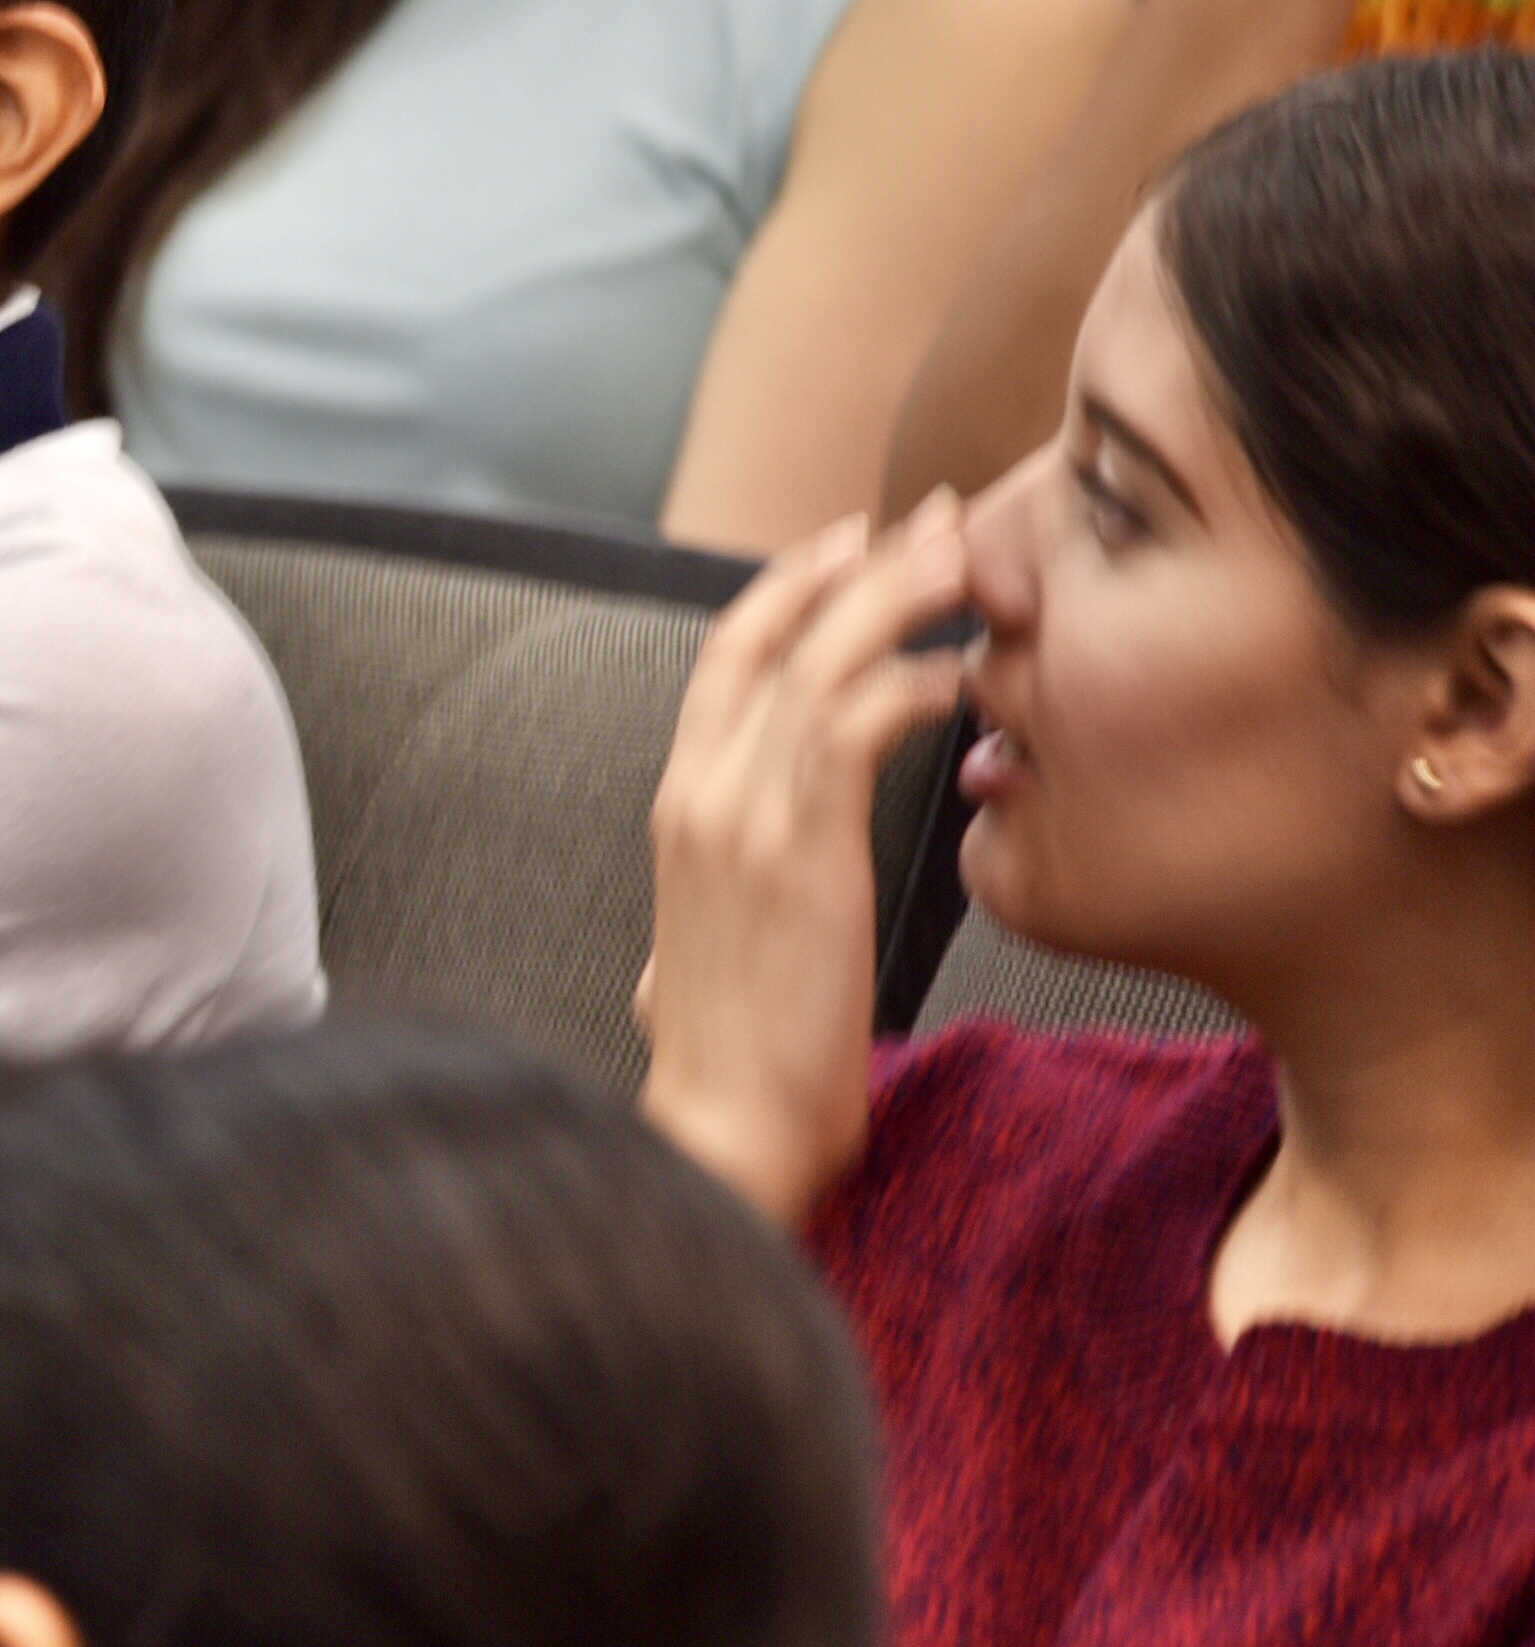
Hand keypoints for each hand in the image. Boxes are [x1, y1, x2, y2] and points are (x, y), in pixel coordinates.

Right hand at [636, 497, 970, 1227]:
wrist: (723, 1129)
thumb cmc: (736, 1064)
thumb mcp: (717, 952)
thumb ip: (727, 907)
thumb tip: (732, 921)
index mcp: (680, 807)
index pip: (728, 660)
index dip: (789, 590)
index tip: (855, 547)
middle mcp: (697, 791)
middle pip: (767, 632)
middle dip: (852, 563)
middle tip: (931, 517)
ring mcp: (738, 814)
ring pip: (816, 661)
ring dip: (895, 598)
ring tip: (967, 559)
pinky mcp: (794, 847)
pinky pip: (852, 726)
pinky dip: (905, 684)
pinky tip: (957, 679)